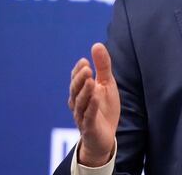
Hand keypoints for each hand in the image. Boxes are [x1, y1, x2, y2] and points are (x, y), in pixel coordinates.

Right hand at [68, 43, 120, 166]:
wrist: (105, 137)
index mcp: (81, 92)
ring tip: (90, 80)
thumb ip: (102, 66)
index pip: (76, 79)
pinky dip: (92, 106)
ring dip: (85, 91)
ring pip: (80, 103)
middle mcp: (78, 103)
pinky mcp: (90, 127)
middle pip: (75, 90)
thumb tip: (96, 44)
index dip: (78, 71)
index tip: (85, 60)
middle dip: (80, 79)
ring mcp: (82, 116)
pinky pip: (89, 117)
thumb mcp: (107, 84)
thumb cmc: (104, 108)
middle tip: (87, 68)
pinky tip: (97, 97)